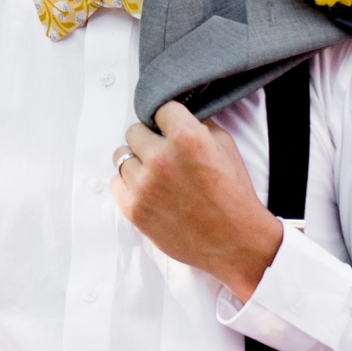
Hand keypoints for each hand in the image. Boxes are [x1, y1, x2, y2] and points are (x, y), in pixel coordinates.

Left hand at [112, 101, 284, 301]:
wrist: (236, 242)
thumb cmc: (233, 195)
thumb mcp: (225, 146)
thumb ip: (198, 126)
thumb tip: (175, 118)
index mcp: (187, 137)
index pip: (160, 109)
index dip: (169, 120)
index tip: (172, 128)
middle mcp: (161, 158)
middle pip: (134, 131)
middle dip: (150, 139)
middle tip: (165, 154)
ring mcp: (144, 185)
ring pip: (121, 156)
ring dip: (137, 162)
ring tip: (157, 174)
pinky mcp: (134, 209)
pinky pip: (115, 183)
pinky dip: (129, 184)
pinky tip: (148, 190)